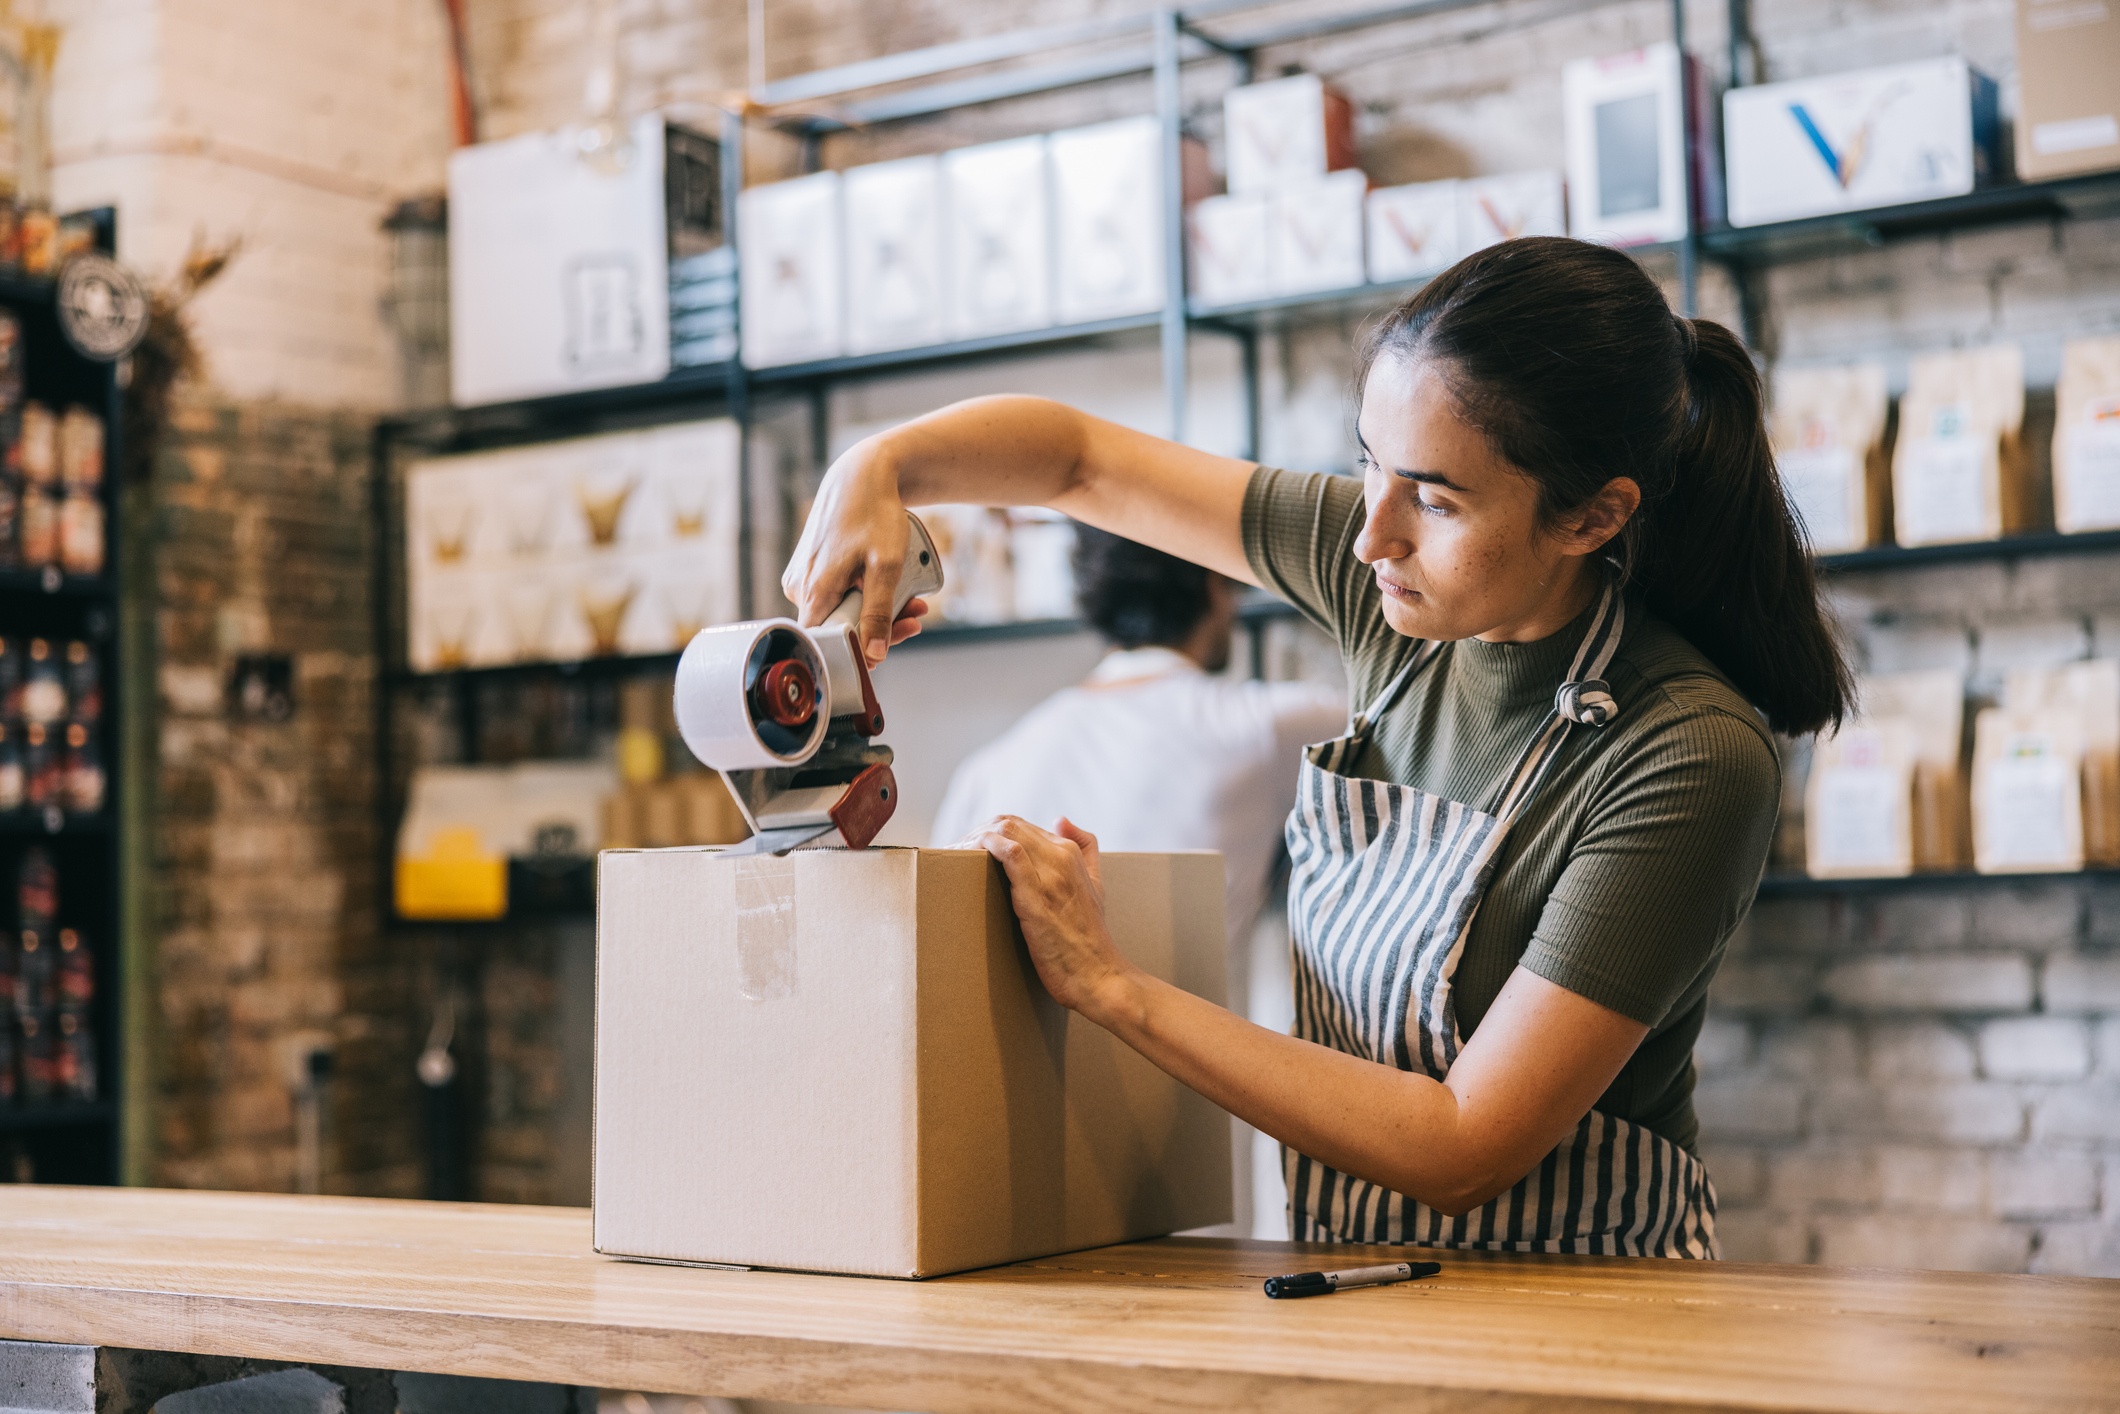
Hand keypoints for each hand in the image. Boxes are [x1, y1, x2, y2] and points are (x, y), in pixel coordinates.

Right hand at [782, 434, 913, 665]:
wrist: (862, 474)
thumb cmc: (874, 513)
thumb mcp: (886, 566)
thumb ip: (879, 613)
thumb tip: (875, 655)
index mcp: (812, 590)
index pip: (825, 644)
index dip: (857, 652)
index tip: (889, 645)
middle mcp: (799, 586)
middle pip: (838, 626)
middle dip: (880, 625)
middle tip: (914, 615)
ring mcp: (802, 576)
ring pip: (841, 609)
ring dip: (878, 608)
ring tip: (912, 598)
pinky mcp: (810, 567)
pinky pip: (837, 592)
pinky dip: (865, 592)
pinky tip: (889, 582)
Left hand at [959, 816, 1137, 1017]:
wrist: (1097, 974)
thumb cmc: (1090, 937)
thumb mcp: (1097, 885)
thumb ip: (1085, 848)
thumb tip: (1060, 819)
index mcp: (1072, 852)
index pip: (1022, 825)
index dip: (991, 835)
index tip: (969, 852)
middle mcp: (1063, 856)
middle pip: (1009, 824)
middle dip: (976, 835)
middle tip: (955, 856)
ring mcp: (1051, 874)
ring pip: (1006, 832)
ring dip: (974, 840)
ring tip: (955, 859)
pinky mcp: (1036, 895)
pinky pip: (1010, 854)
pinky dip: (986, 848)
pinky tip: (967, 858)